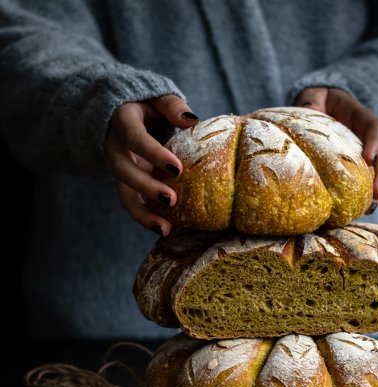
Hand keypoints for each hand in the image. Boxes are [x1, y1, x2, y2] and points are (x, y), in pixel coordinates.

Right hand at [105, 95, 198, 235]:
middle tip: (172, 200)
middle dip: (147, 187)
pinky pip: (133, 203)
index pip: (135, 139)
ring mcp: (120, 169)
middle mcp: (116, 148)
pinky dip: (147, 218)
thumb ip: (173, 106)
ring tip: (166, 229)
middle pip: (124, 171)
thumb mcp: (158, 98)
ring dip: (143, 214)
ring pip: (125, 194)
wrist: (123, 114)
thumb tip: (193, 120)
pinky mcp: (127, 184)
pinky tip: (166, 230)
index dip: (154, 154)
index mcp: (122, 122)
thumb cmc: (148, 106)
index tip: (177, 169)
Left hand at [294, 87, 377, 212]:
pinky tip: (362, 211)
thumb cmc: (317, 104)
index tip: (370, 157)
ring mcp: (367, 154)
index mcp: (360, 118)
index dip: (375, 141)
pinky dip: (367, 197)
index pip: (374, 127)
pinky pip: (368, 182)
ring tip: (372, 207)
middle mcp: (368, 138)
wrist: (319, 112)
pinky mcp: (360, 169)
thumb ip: (312, 100)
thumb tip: (309, 108)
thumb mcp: (313, 97)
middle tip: (377, 192)